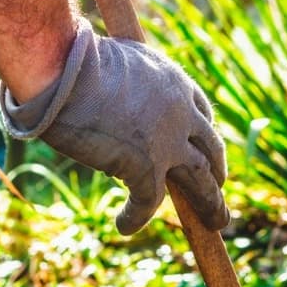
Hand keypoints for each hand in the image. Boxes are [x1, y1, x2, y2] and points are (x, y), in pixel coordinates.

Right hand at [0, 20, 228, 235]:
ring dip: (211, 202)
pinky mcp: (146, 166)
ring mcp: (167, 142)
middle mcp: (181, 113)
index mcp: (175, 82)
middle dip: (217, 170)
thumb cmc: (76, 61)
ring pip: (201, 179)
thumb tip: (111, 93)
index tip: (201, 147)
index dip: (202, 135)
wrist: (65, 72)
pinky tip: (125, 225)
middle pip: (210, 148)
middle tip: (221, 186)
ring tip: (216, 220)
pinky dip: (136, 217)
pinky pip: (148, 202)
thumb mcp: (118, 60)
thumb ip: (129, 80)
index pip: (200, 113)